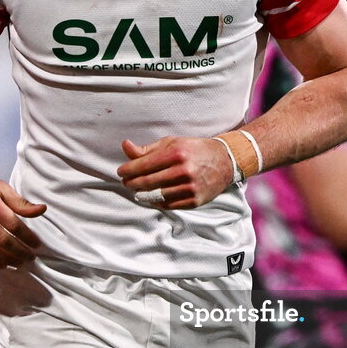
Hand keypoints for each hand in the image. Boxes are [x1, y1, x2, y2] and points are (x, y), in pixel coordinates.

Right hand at [0, 164, 46, 267]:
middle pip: (3, 241)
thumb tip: (42, 210)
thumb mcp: (1, 187)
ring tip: (18, 263)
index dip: (28, 238)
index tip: (37, 245)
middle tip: (30, 258)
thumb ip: (21, 202)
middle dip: (20, 252)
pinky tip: (1, 264)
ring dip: (6, 260)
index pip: (14, 226)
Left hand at [117, 136, 234, 209]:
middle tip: (126, 182)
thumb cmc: (194, 150)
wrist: (225, 161)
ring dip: (142, 195)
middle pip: (148, 182)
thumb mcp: (172, 143)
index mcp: (177, 153)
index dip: (128, 170)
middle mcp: (183, 171)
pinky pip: (168, 205)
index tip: (121, 171)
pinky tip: (151, 197)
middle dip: (132, 183)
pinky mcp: (195, 200)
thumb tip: (125, 146)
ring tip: (137, 190)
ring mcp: (190, 187)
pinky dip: (156, 202)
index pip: (144, 165)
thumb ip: (148, 148)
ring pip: (156, 196)